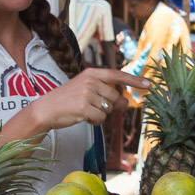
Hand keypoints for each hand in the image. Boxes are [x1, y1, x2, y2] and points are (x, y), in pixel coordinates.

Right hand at [27, 68, 148, 132]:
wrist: (46, 110)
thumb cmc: (67, 101)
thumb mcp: (87, 93)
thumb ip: (106, 95)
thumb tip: (126, 102)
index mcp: (91, 73)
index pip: (117, 75)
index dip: (134, 80)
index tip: (149, 85)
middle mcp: (90, 81)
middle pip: (115, 97)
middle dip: (108, 106)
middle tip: (91, 107)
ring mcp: (87, 93)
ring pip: (108, 109)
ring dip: (100, 114)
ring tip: (83, 111)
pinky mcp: (85, 107)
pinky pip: (100, 118)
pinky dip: (94, 121)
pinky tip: (82, 117)